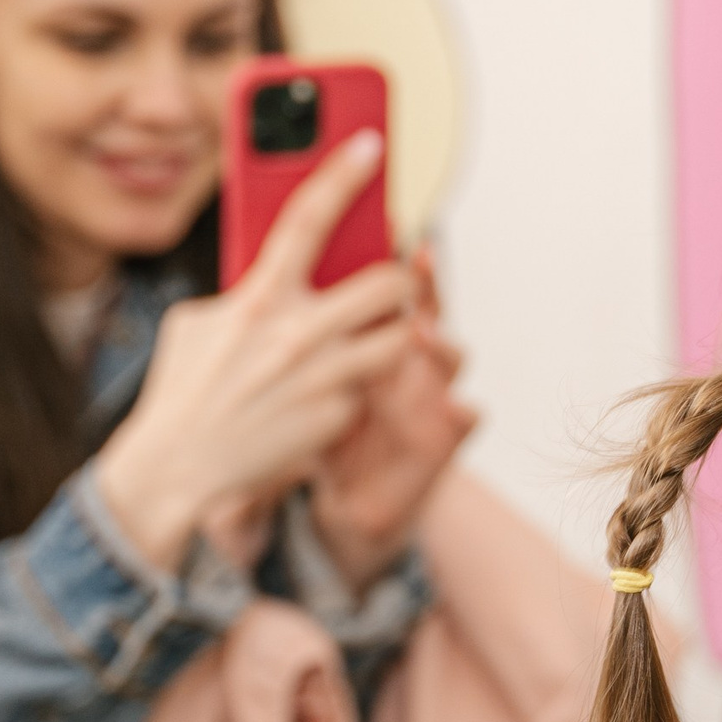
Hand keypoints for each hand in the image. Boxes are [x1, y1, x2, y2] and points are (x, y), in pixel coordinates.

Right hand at [93, 132, 415, 571]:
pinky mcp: (337, 418)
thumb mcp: (197, 325)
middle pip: (387, 285)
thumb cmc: (185, 392)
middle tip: (392, 280)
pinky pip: (370, 388)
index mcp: (258, 299)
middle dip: (401, 280)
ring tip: (372, 334)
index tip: (370, 143)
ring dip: (394, 333)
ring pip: (398, 338)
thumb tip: (276, 270)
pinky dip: (360, 387)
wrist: (177, 470)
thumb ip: (243, 293)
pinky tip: (327, 396)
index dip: (341, 174)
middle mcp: (298, 334)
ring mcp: (323, 379)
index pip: (306, 218)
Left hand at [310, 248, 479, 594]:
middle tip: (412, 262)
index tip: (380, 223)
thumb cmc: (311, 427)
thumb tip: (255, 294)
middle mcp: (408, 357)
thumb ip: (289, 337)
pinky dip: (463, 412)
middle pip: (426, 307)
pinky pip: (466, 418)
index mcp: (370, 336)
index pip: (382, 284)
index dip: (381, 252)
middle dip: (424, 284)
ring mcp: (431, 394)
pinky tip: (457, 407)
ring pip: (451, 356)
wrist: (346, 498)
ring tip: (421, 332)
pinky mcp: (443, 438)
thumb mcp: (294, 376)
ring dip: (440, 342)